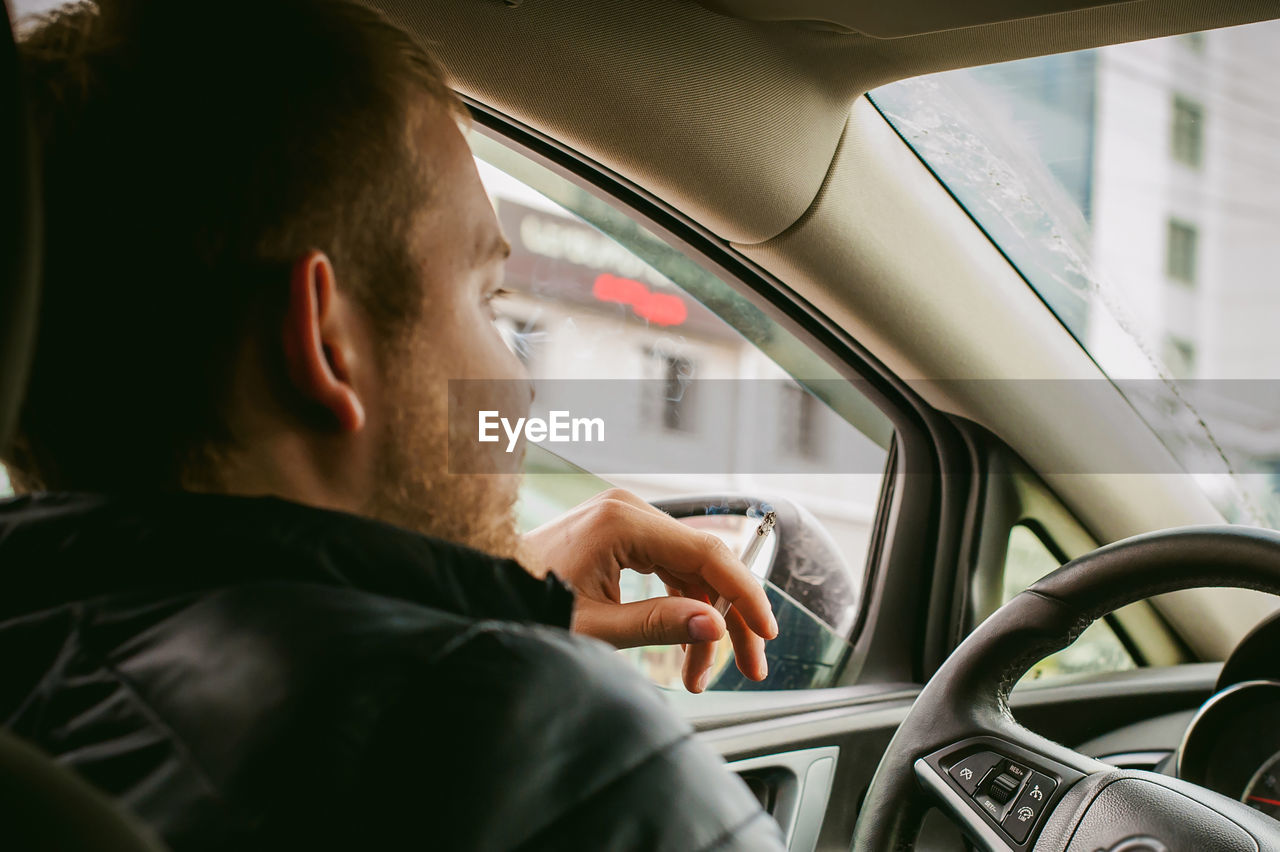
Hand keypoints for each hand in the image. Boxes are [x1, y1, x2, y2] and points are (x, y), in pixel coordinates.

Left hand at [519, 488, 778, 692]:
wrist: (483, 588)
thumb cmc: (526, 604)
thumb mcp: (595, 627)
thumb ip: (658, 624)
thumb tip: (713, 628)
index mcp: (624, 522)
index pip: (708, 554)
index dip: (745, 596)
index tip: (767, 633)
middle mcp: (630, 509)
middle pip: (706, 562)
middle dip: (728, 618)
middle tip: (749, 668)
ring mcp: (625, 518)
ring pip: (691, 568)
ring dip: (704, 618)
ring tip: (700, 675)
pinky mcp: (620, 532)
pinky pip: (668, 566)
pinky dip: (680, 603)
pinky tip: (684, 644)